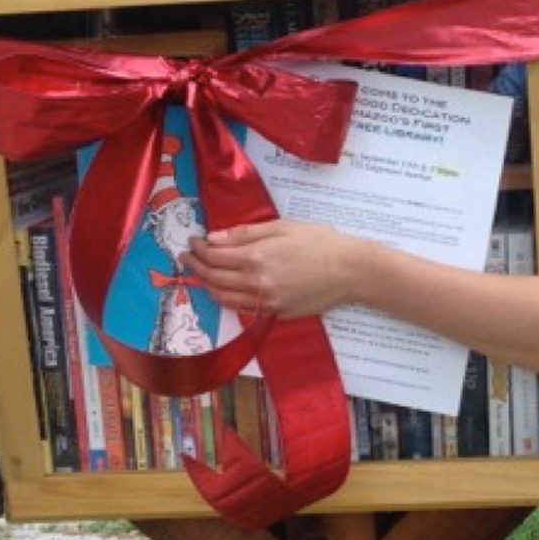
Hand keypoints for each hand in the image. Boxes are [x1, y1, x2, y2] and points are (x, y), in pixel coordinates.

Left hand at [183, 220, 367, 318]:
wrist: (350, 271)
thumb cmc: (320, 242)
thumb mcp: (283, 227)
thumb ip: (247, 233)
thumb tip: (215, 238)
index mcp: (257, 256)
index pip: (215, 255)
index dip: (198, 249)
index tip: (193, 242)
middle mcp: (257, 281)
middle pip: (214, 277)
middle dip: (196, 266)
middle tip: (188, 258)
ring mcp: (266, 301)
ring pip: (225, 297)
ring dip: (208, 286)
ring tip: (201, 275)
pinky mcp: (276, 312)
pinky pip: (244, 309)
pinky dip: (228, 300)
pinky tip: (225, 291)